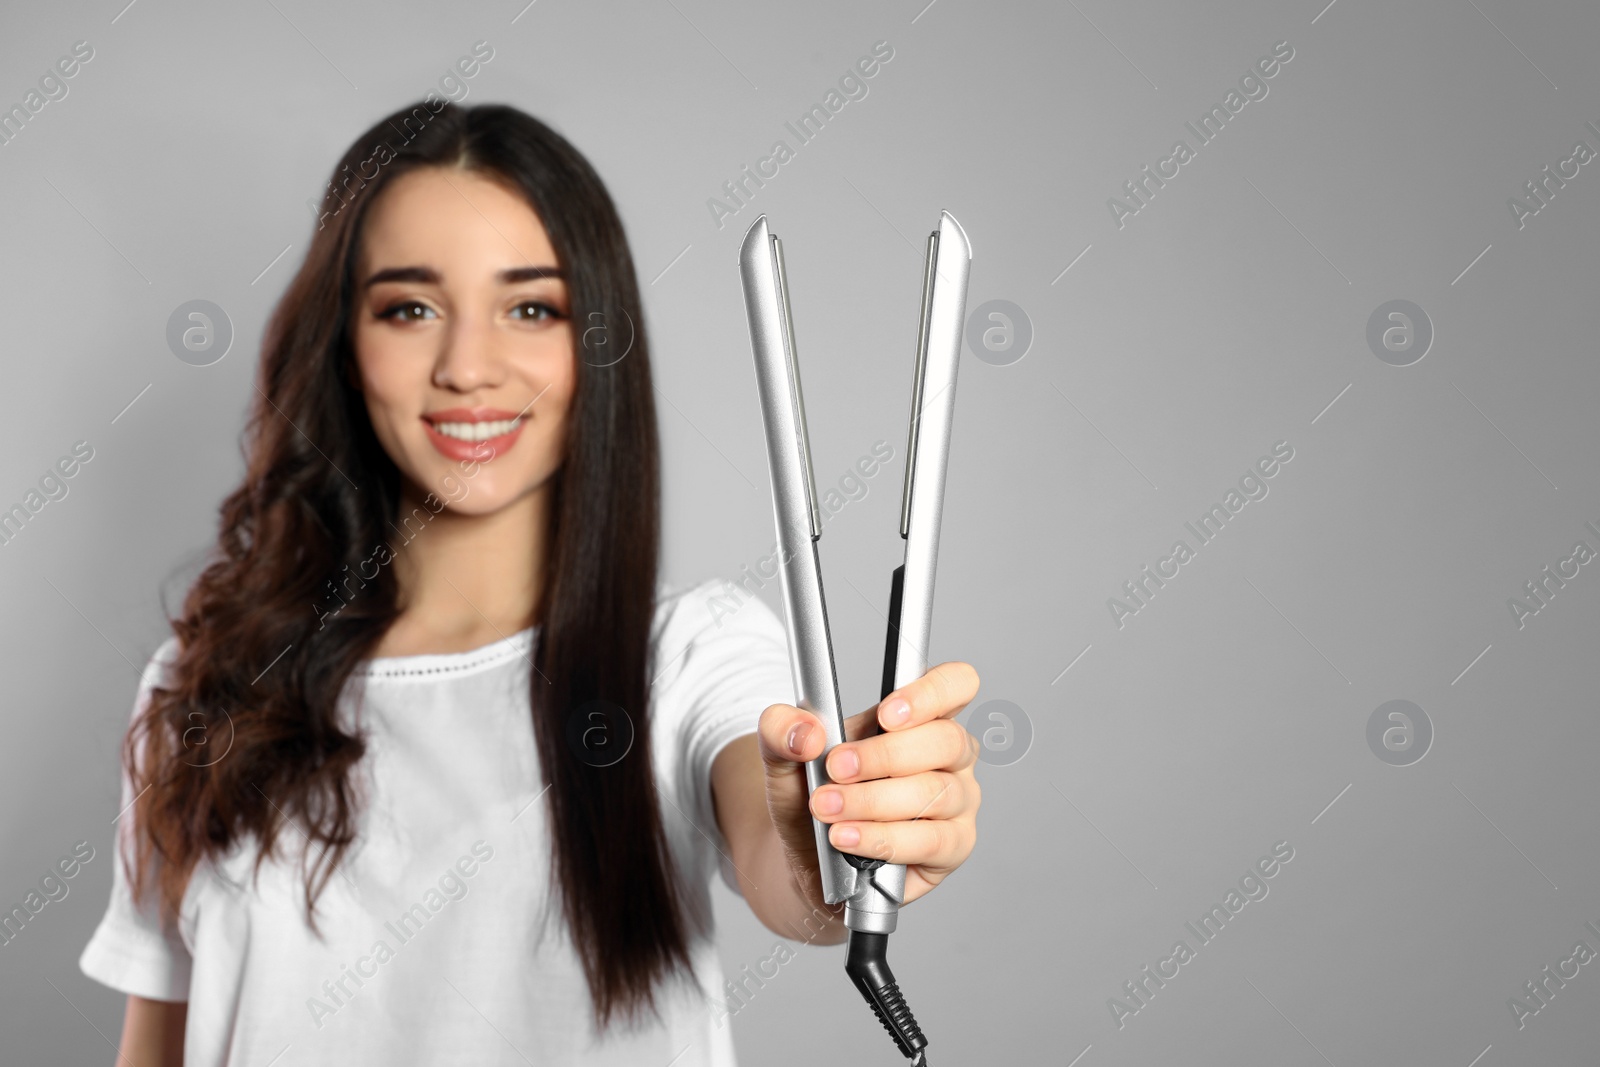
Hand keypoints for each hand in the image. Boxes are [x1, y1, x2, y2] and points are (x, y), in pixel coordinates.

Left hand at [756, 662, 981, 909]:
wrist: (809, 853)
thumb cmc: (816, 793)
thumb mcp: (784, 755)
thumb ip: (781, 729)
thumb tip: (806, 734)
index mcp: (922, 715)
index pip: (956, 684)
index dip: (930, 693)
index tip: (886, 714)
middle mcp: (950, 755)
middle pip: (946, 740)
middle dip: (884, 756)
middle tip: (836, 768)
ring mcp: (958, 801)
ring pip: (935, 793)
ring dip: (873, 801)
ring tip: (828, 809)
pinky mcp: (953, 846)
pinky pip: (931, 841)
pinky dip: (883, 839)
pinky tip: (848, 838)